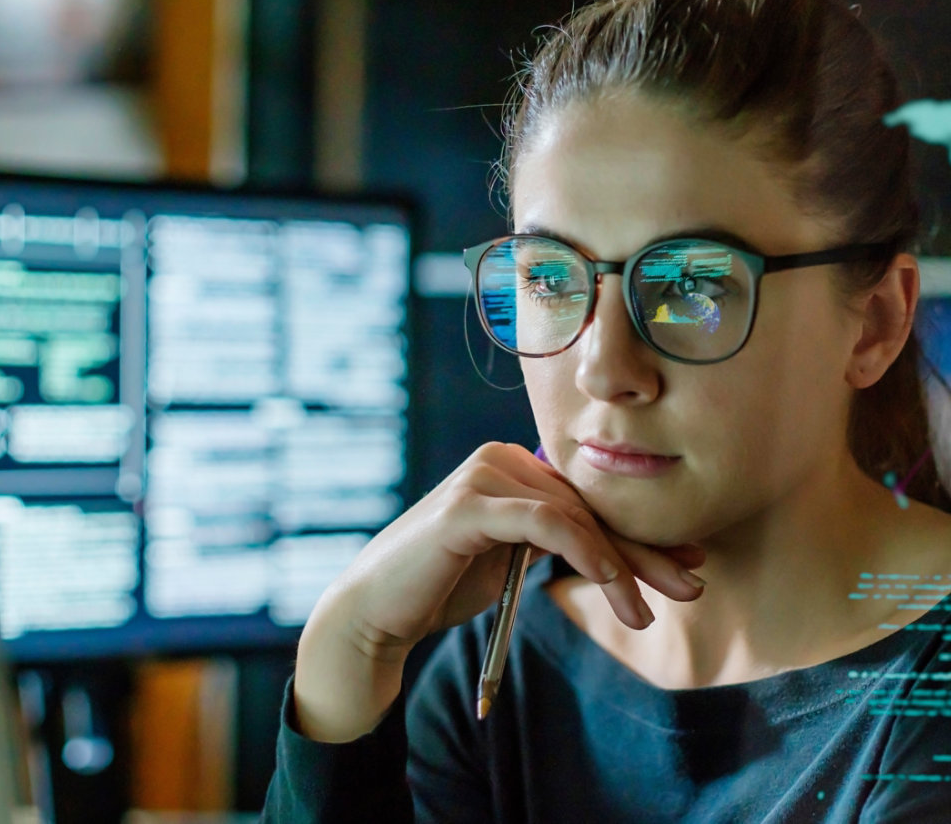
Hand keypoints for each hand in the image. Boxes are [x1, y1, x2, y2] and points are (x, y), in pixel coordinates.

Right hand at [292, 441, 704, 740]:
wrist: (378, 613)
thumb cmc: (441, 587)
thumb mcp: (512, 560)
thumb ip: (554, 540)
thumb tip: (622, 551)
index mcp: (509, 466)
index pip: (587, 500)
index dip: (640, 533)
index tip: (689, 564)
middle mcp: (497, 459)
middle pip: (588, 506)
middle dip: (644, 550)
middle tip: (693, 586)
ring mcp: (481, 477)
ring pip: (573, 516)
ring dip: (620, 567)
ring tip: (644, 613)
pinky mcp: (468, 505)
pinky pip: (545, 523)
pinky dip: (586, 553)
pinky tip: (613, 586)